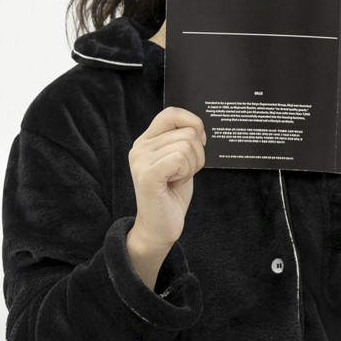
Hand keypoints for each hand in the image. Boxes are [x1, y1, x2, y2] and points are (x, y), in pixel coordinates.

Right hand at [126, 107, 205, 287]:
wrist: (160, 228)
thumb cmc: (171, 195)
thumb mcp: (180, 161)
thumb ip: (183, 141)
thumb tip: (198, 127)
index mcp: (146, 141)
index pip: (171, 113)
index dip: (192, 122)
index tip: (201, 141)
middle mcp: (140, 147)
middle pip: (187, 132)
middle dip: (197, 154)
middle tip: (183, 173)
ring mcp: (141, 160)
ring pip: (186, 145)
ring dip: (191, 166)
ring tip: (177, 179)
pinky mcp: (147, 174)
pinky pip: (180, 158)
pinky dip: (186, 172)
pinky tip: (174, 183)